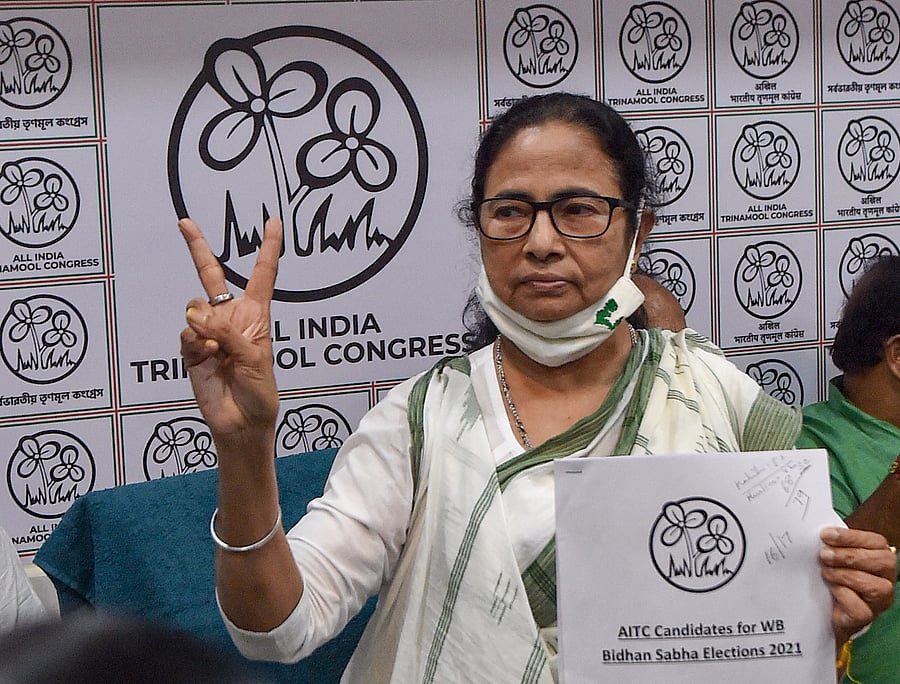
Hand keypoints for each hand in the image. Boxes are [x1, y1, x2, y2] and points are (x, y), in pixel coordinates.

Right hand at [178, 217, 282, 447]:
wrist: (241, 422)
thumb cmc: (259, 392)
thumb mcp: (255, 359)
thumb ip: (227, 333)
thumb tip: (195, 316)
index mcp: (256, 316)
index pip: (262, 275)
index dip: (269, 248)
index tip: (273, 221)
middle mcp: (230, 318)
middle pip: (212, 275)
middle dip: (197, 247)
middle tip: (184, 221)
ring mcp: (208, 332)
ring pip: (194, 307)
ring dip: (204, 325)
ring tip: (217, 350)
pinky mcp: (191, 349)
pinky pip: (186, 332)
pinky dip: (195, 343)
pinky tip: (207, 358)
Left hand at [819, 526, 895, 645]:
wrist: (827, 610)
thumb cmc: (834, 578)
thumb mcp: (836, 557)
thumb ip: (835, 545)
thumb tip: (823, 534)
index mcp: (880, 557)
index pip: (875, 542)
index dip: (851, 537)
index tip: (826, 535)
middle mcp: (886, 578)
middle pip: (881, 562)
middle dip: (849, 555)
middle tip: (824, 554)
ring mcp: (880, 600)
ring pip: (875, 586)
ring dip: (845, 575)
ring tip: (825, 571)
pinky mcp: (867, 617)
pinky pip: (860, 608)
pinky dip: (843, 595)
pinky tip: (831, 589)